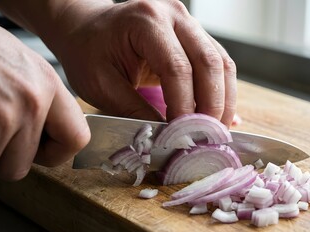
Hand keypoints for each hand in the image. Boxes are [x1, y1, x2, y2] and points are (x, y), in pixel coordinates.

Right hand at [0, 23, 89, 180]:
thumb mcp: (21, 63)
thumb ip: (40, 97)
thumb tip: (51, 129)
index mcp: (48, 83)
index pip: (77, 139)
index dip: (55, 152)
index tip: (38, 149)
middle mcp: (31, 102)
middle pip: (23, 164)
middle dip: (4, 156)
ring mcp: (2, 115)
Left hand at [50, 0, 236, 125]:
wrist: (87, 28)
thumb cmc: (88, 52)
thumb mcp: (101, 85)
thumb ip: (134, 111)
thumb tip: (167, 137)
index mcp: (146, 21)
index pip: (177, 68)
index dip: (186, 106)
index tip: (185, 136)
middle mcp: (174, 15)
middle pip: (209, 63)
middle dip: (213, 106)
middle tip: (209, 138)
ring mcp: (188, 22)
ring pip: (221, 63)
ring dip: (223, 100)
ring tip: (216, 130)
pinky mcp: (195, 35)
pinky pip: (218, 63)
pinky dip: (222, 91)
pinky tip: (219, 114)